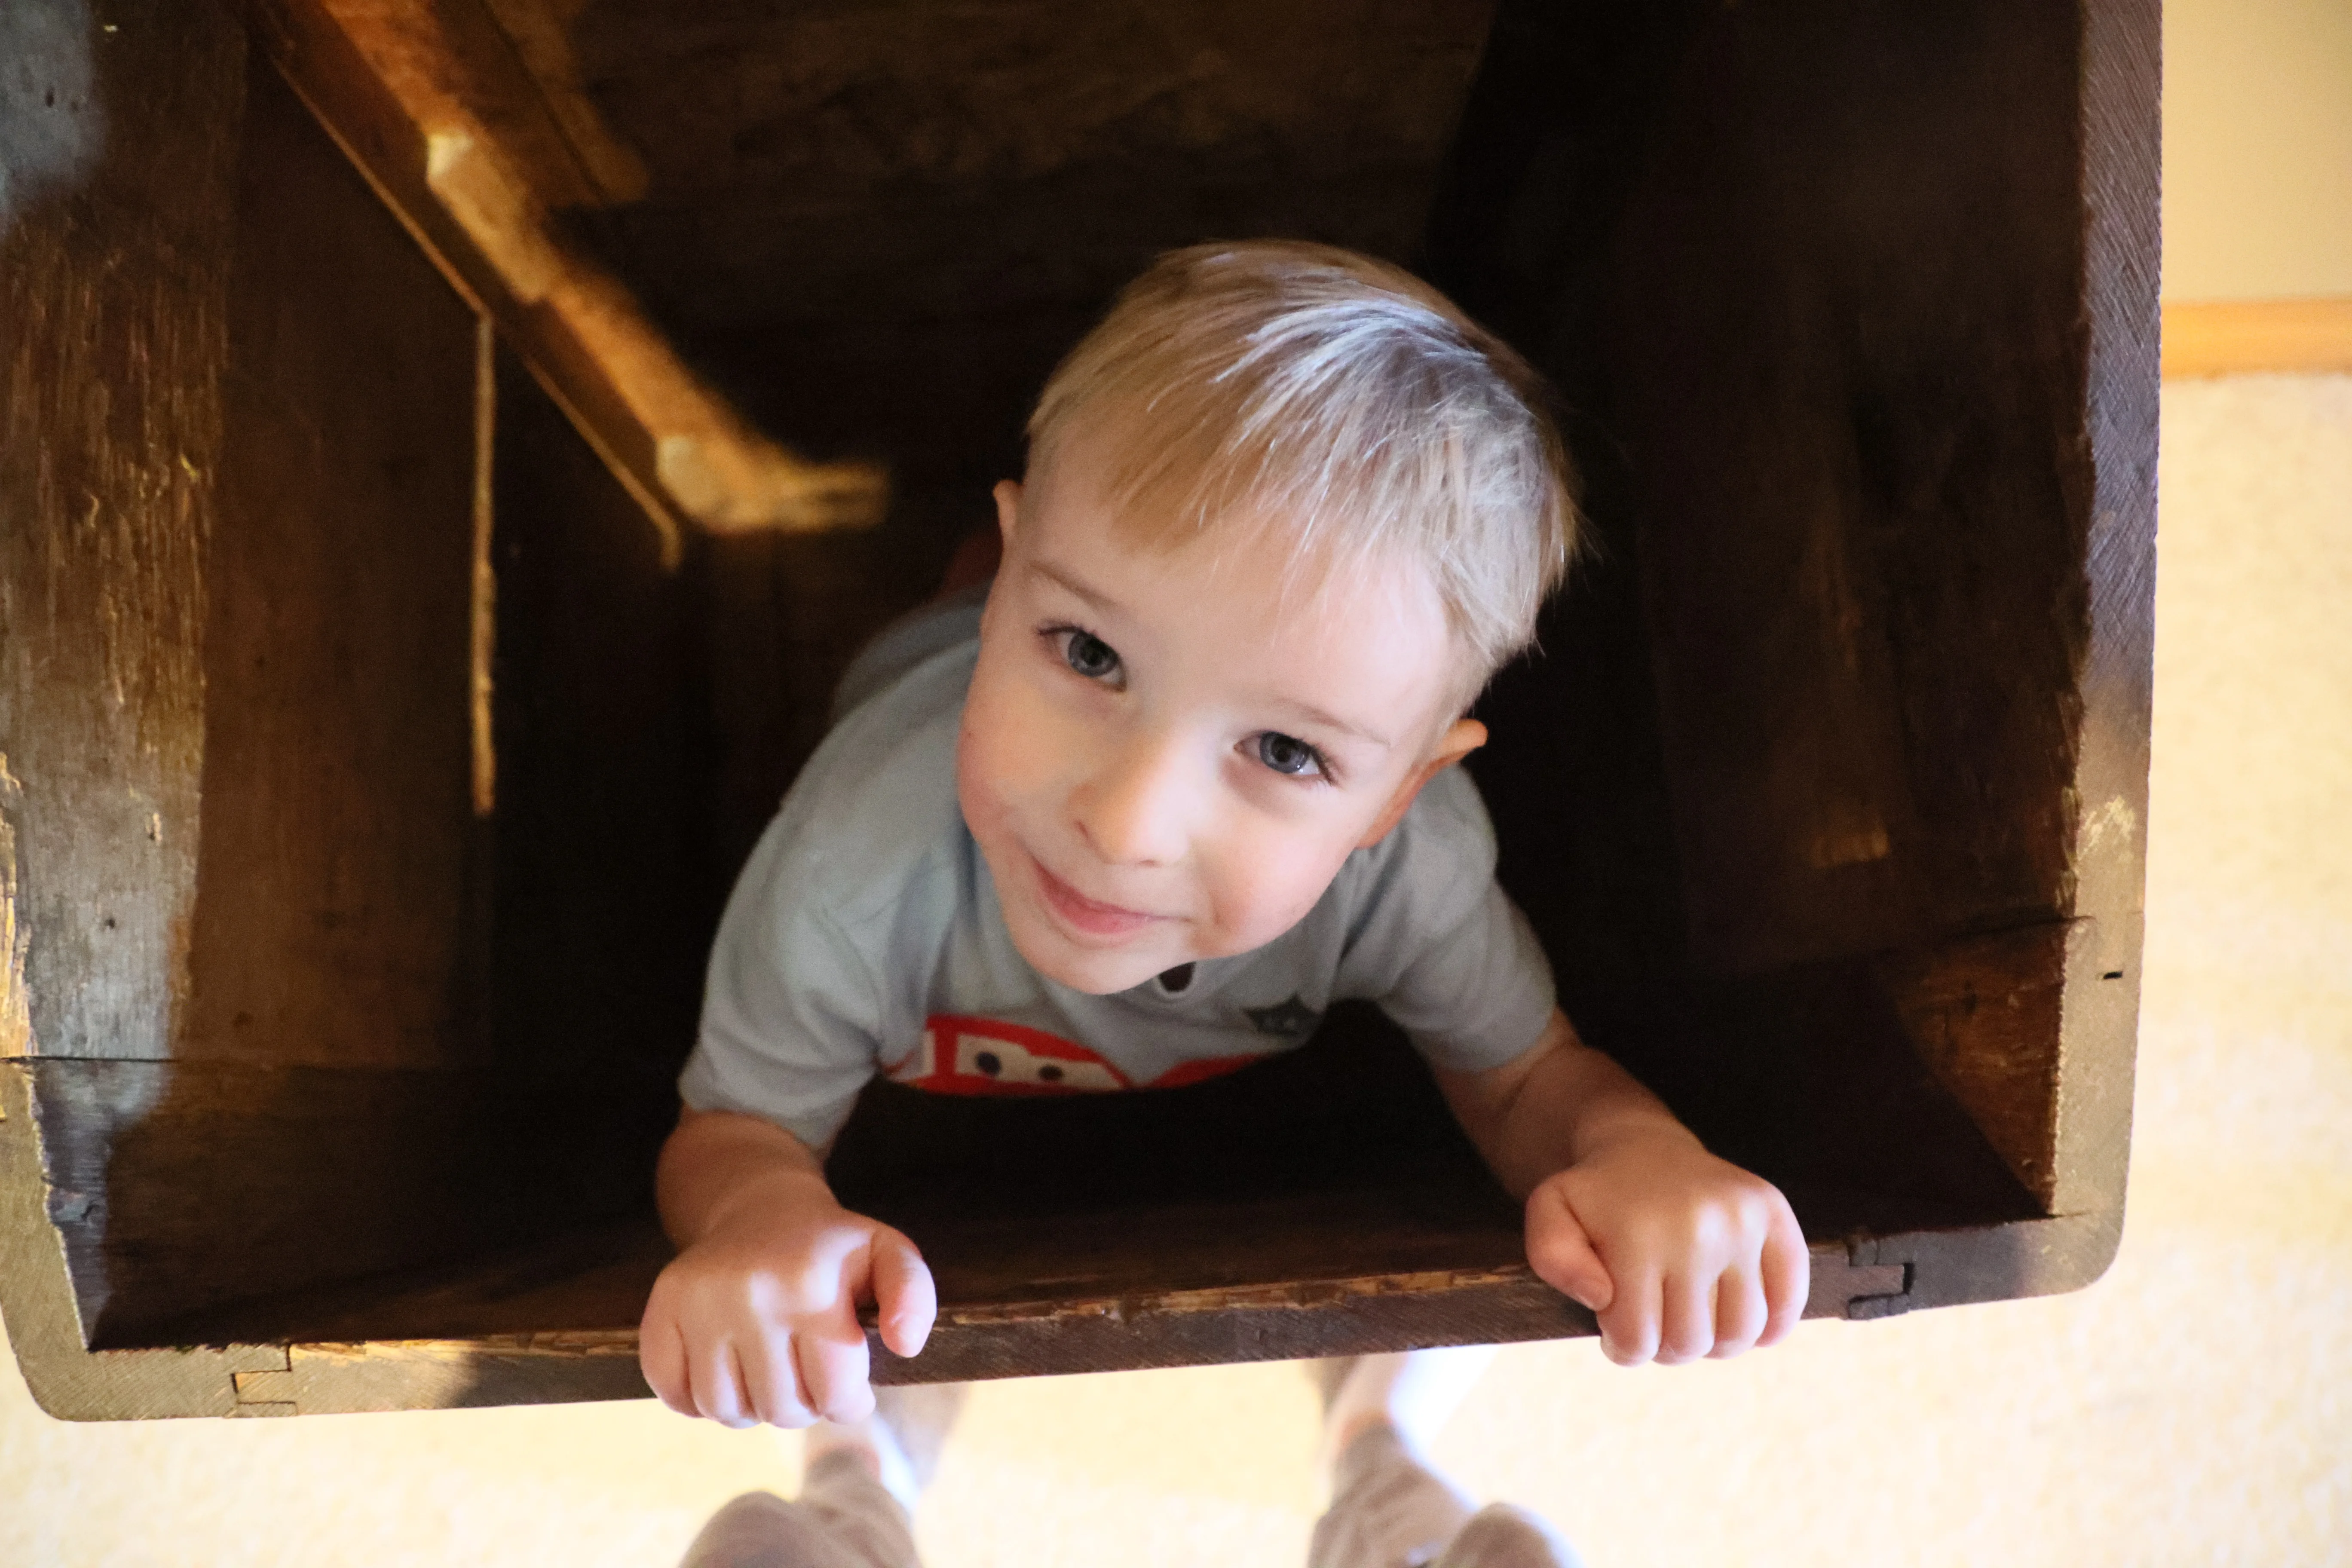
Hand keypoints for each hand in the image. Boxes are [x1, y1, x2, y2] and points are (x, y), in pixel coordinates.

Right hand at [639, 1171, 936, 1426]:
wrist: (761, 1207)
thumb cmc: (831, 1247)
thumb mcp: (888, 1255)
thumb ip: (913, 1296)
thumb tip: (906, 1345)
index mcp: (810, 1282)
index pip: (835, 1393)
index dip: (850, 1401)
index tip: (850, 1383)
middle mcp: (748, 1291)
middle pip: (782, 1409)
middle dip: (805, 1404)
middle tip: (808, 1373)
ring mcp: (697, 1301)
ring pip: (727, 1410)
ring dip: (753, 1405)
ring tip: (770, 1370)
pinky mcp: (661, 1309)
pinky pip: (675, 1396)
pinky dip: (698, 1400)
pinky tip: (727, 1368)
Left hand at [1523, 1126, 1806, 1365]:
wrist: (1645, 1150)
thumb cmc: (1596, 1199)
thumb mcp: (1549, 1216)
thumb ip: (1553, 1258)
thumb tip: (1603, 1297)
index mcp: (1638, 1232)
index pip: (1638, 1341)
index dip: (1623, 1346)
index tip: (1616, 1323)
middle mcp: (1698, 1225)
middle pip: (1690, 1343)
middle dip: (1664, 1345)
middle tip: (1653, 1316)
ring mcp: (1743, 1221)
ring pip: (1740, 1334)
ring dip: (1712, 1340)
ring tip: (1688, 1311)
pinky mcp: (1776, 1217)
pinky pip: (1788, 1305)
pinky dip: (1766, 1326)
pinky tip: (1731, 1309)